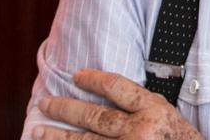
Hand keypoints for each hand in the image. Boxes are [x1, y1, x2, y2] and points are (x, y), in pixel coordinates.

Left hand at [33, 68, 201, 139]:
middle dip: (64, 109)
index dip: (93, 79)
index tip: (75, 76)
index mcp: (155, 111)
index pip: (117, 87)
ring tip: (36, 130)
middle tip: (44, 103)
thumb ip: (146, 109)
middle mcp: (139, 131)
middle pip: (93, 116)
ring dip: (56, 136)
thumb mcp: (172, 120)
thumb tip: (109, 100)